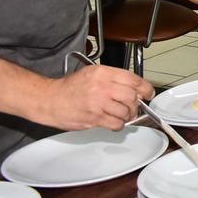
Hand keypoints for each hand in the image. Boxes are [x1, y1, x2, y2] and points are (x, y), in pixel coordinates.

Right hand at [38, 65, 153, 131]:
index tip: (148, 93)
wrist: (49, 99)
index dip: (145, 88)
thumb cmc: (69, 87)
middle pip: (132, 96)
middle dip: (136, 103)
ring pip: (126, 111)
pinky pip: (116, 123)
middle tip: (133, 106)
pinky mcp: (94, 118)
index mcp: (103, 73)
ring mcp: (98, 103)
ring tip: (122, 115)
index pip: (133, 79)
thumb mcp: (92, 73)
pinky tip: (113, 122)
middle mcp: (102, 87)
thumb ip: (113, 78)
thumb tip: (134, 87)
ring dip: (128, 115)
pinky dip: (119, 125)